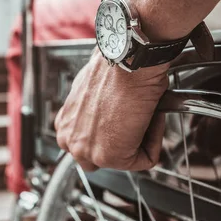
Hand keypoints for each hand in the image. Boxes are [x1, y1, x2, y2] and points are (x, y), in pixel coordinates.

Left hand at [55, 49, 168, 170]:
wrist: (126, 61)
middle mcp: (70, 140)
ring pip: (123, 159)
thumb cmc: (114, 68)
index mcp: (65, 124)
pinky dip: (155, 141)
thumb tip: (113, 113)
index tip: (127, 115)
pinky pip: (143, 159)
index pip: (90, 144)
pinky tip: (152, 118)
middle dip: (124, 141)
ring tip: (146, 117)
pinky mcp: (110, 156)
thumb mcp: (94, 91)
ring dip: (140, 141)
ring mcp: (88, 151)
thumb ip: (96, 110)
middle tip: (137, 120)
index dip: (116, 130)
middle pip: (103, 157)